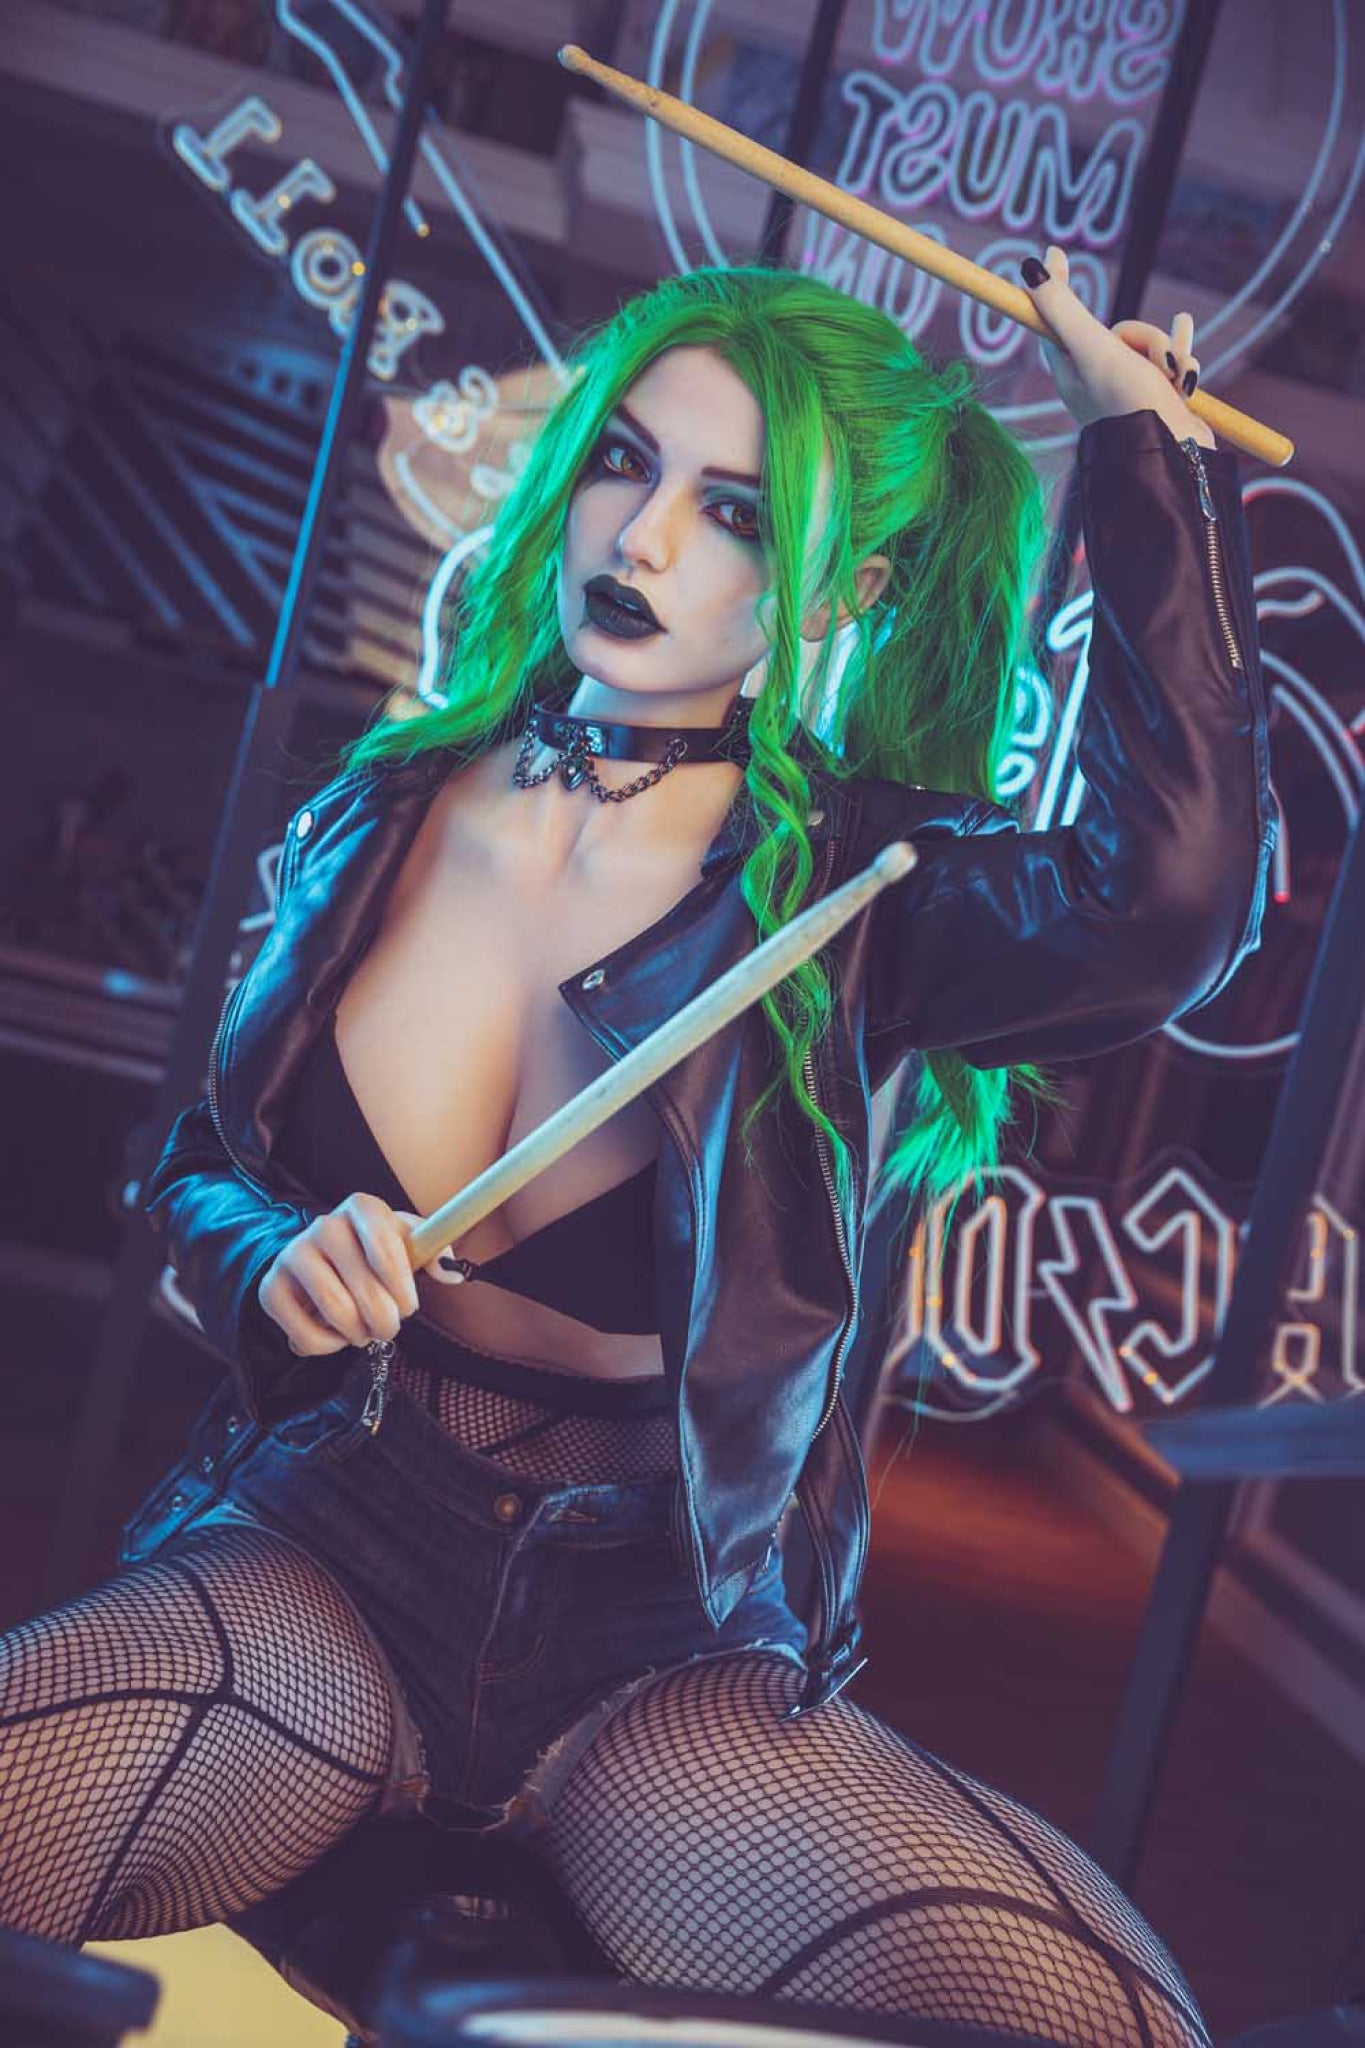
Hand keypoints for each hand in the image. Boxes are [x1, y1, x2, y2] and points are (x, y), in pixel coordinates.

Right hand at [257, 1192, 441, 1356]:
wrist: (319, 1260)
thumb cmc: (374, 1252)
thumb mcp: (407, 1243)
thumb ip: (435, 1253)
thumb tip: (453, 1273)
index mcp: (362, 1207)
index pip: (387, 1248)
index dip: (402, 1287)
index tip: (408, 1305)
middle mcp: (324, 1225)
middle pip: (367, 1291)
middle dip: (387, 1322)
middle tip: (388, 1325)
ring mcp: (293, 1254)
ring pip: (339, 1314)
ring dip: (360, 1334)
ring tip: (364, 1329)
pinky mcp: (271, 1288)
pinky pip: (307, 1336)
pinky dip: (329, 1346)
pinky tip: (335, 1334)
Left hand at [1022, 245, 1215, 449]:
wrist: (1172, 455)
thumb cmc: (1127, 405)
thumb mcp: (1093, 349)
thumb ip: (1064, 309)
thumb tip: (1030, 268)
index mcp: (1071, 369)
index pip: (1056, 318)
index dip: (1055, 286)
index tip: (1056, 253)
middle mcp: (1096, 378)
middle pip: (1119, 328)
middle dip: (1144, 337)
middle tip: (1146, 363)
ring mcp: (1127, 388)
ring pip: (1150, 343)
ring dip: (1168, 354)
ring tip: (1172, 382)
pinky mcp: (1157, 396)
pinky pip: (1173, 361)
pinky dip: (1183, 365)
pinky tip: (1188, 375)